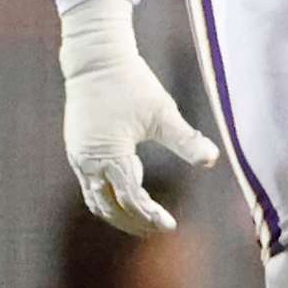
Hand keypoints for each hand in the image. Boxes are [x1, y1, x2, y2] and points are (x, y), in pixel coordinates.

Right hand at [59, 0, 217, 236]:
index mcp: (110, 154)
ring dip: (117, 213)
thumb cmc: (132, 82)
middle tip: (157, 228)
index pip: (130, 198)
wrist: (95, 59)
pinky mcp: (76, 149)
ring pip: (95, 199)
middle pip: (109, 207)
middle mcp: (88, 161)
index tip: (169, 225)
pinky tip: (125, 195)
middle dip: (133, 221)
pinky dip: (106, 197)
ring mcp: (78, 156)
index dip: (150, 214)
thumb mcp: (163, 112)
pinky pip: (89, 184)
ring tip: (141, 220)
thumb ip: (186, 140)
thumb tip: (212, 159)